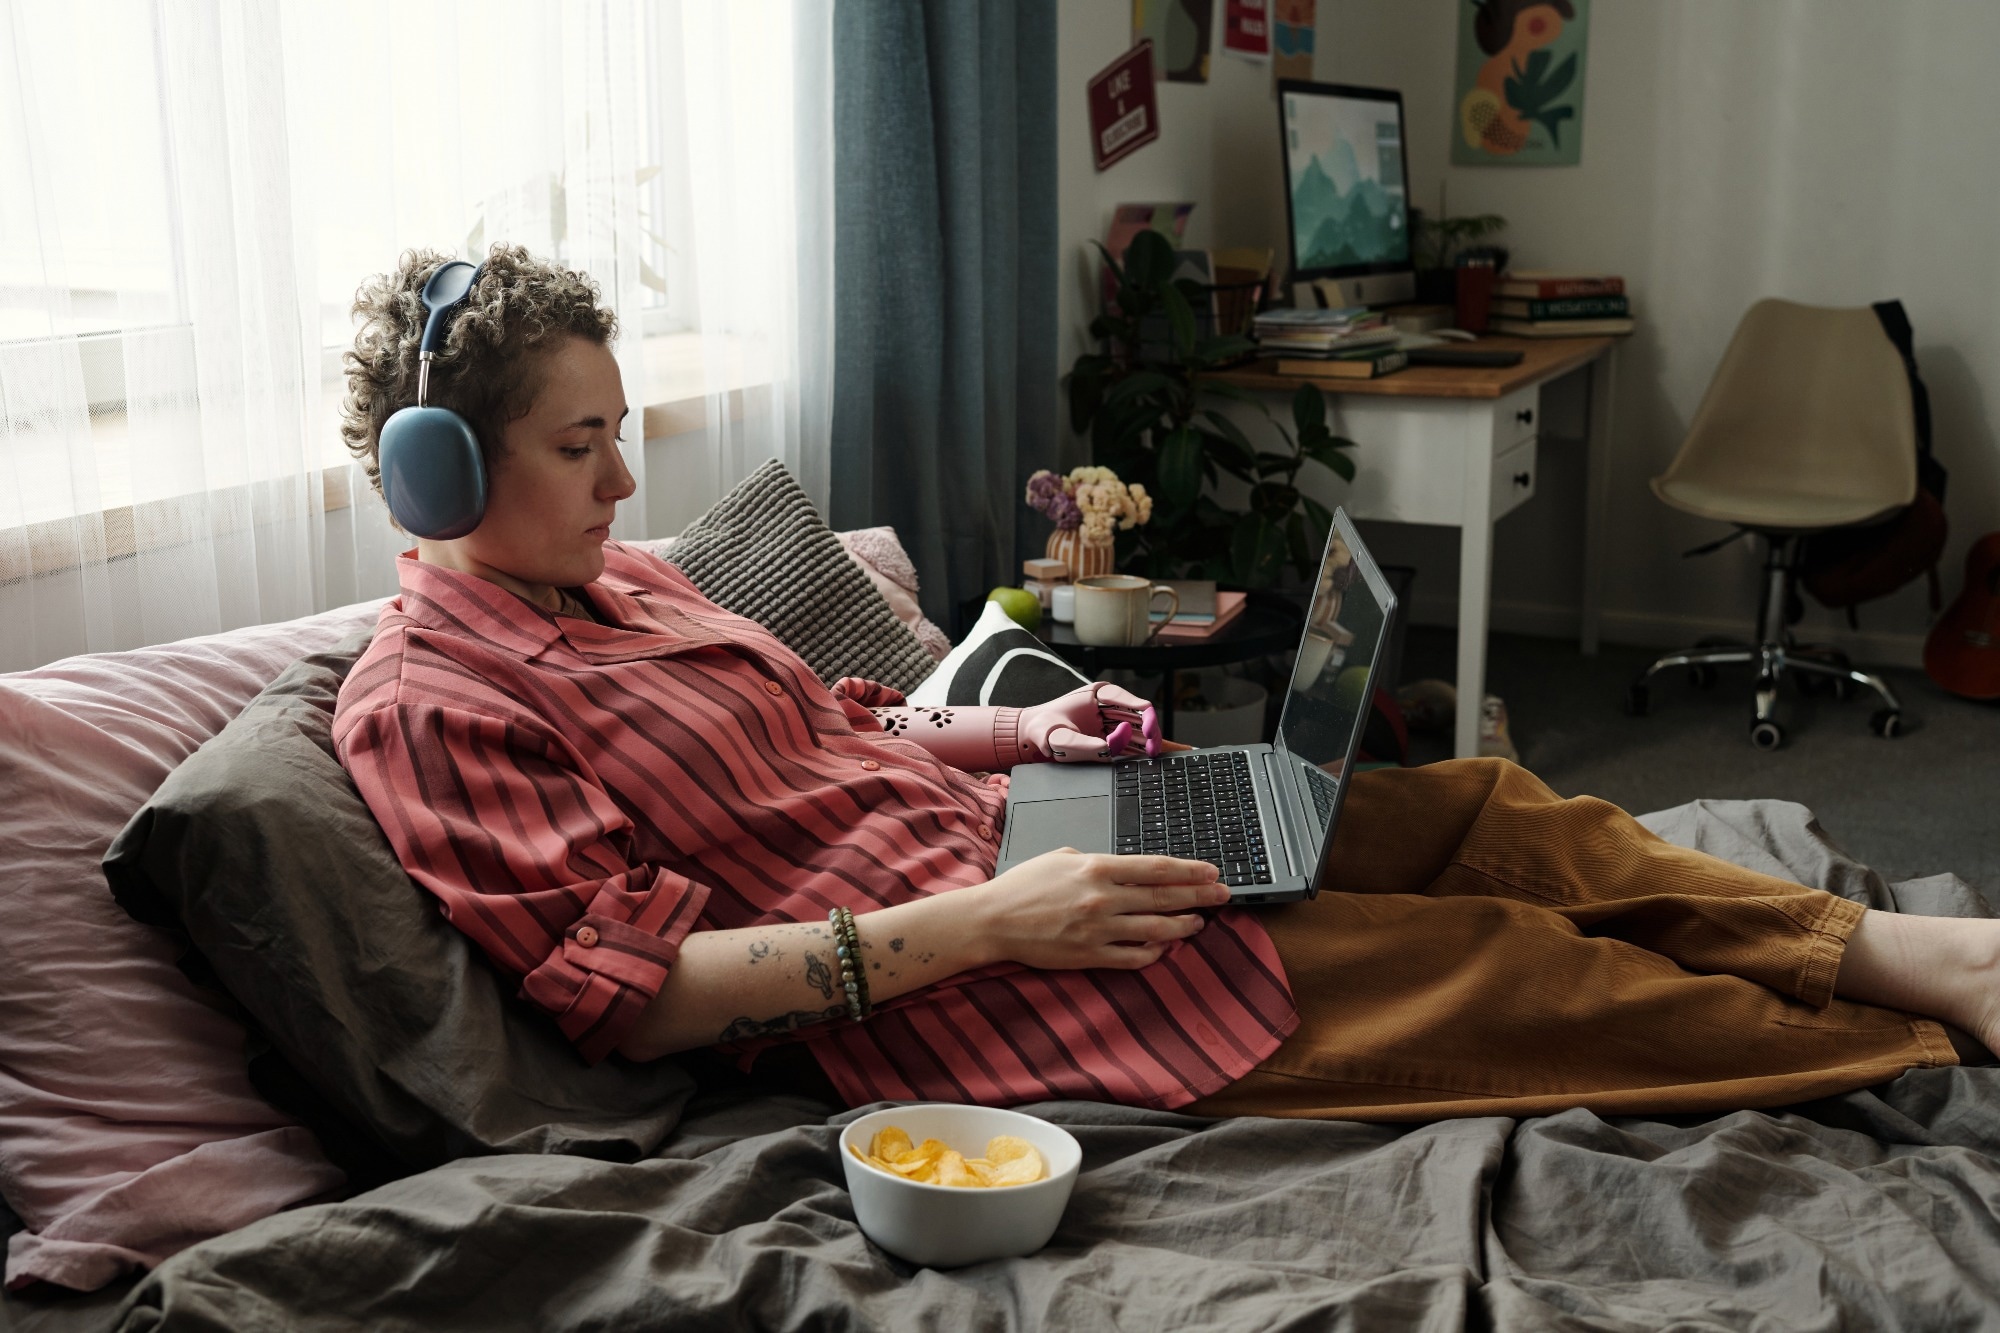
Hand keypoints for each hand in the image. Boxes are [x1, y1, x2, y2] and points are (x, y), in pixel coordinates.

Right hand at [971, 849, 1229, 970]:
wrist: (993, 920)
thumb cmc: (1023, 886)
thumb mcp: (1062, 858)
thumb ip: (1097, 862)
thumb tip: (1124, 868)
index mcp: (1097, 868)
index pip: (1156, 868)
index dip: (1189, 870)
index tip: (1211, 871)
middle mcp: (1103, 898)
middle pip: (1164, 897)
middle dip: (1199, 895)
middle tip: (1223, 894)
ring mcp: (1099, 930)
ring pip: (1156, 929)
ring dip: (1184, 925)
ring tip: (1199, 922)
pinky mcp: (1091, 955)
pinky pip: (1134, 957)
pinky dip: (1155, 951)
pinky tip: (1164, 945)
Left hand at [1020, 682, 1165, 761]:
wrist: (1029, 736)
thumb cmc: (1042, 729)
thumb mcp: (1059, 737)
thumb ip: (1084, 744)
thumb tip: (1108, 750)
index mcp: (1096, 694)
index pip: (1125, 699)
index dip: (1141, 712)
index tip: (1147, 724)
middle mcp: (1105, 704)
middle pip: (1136, 713)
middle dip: (1148, 729)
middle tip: (1153, 745)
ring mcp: (1108, 719)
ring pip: (1136, 727)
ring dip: (1146, 740)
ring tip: (1152, 753)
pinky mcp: (1107, 734)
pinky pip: (1128, 740)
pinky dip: (1137, 748)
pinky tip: (1144, 757)